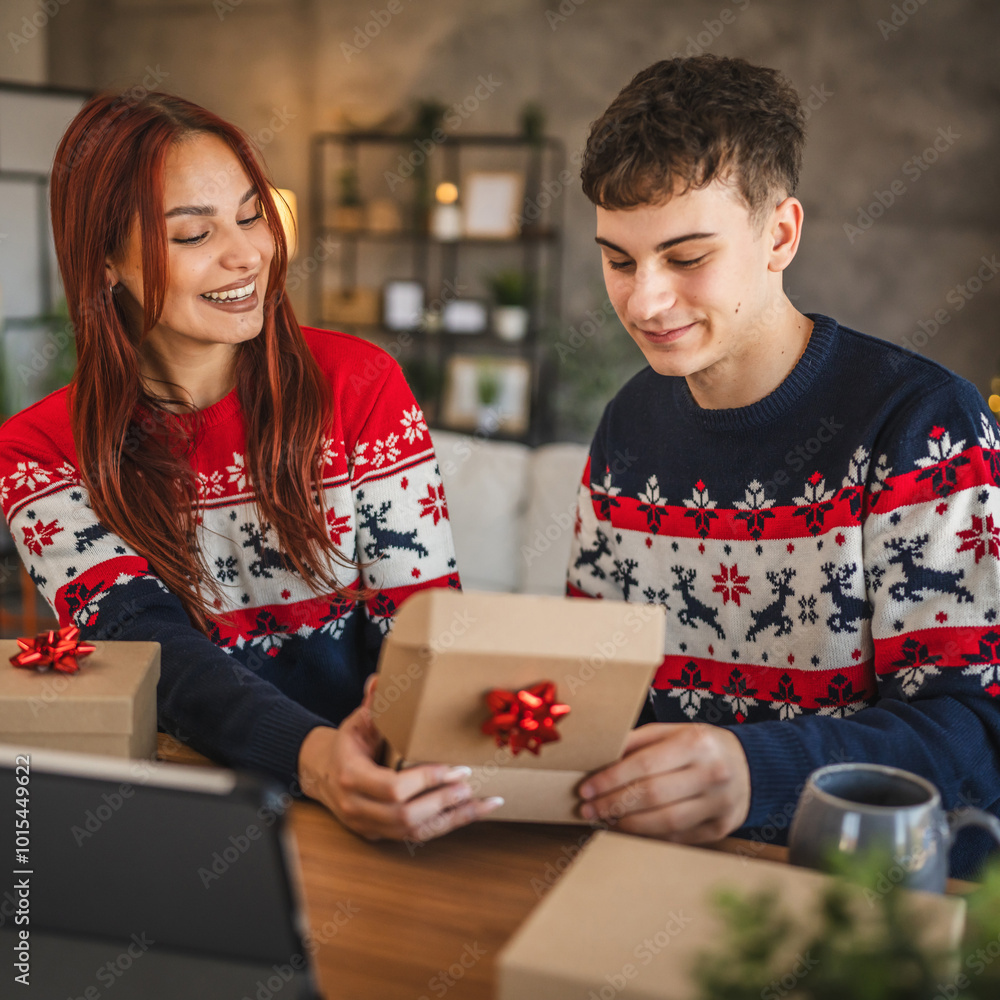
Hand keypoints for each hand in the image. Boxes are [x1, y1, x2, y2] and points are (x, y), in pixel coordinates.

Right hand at [297, 677, 503, 841]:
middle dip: (442, 800)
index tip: (453, 768)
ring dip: (451, 818)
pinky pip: (417, 837)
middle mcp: (357, 807)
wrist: (322, 774)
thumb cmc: (346, 745)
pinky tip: (471, 813)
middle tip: (469, 783)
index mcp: (351, 776)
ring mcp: (368, 825)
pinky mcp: (381, 835)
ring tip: (482, 803)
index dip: (425, 779)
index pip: (393, 787)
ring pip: (414, 832)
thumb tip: (379, 679)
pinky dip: (446, 826)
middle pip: (405, 815)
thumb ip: (371, 704)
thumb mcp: (356, 722)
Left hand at [577, 723, 750, 843]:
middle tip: (587, 808)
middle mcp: (711, 773)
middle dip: (613, 804)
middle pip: (652, 796)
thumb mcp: (673, 731)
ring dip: (627, 824)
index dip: (611, 779)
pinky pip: (678, 837)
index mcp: (696, 743)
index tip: (586, 788)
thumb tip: (600, 758)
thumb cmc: (701, 745)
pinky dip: (649, 834)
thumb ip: (638, 741)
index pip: (644, 765)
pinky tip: (630, 828)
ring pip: (665, 822)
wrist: (751, 765)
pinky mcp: (721, 828)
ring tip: (605, 819)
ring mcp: (719, 804)